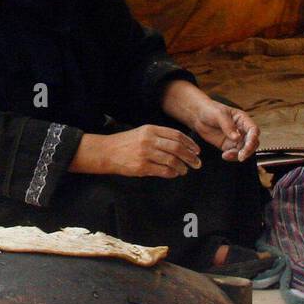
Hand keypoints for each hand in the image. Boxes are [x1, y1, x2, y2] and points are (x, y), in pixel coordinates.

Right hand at [71, 125, 201, 178]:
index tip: (197, 150)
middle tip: (197, 162)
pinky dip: (171, 173)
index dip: (190, 143)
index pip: (176, 135)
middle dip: (190, 156)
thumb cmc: (126, 142)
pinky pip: (162, 171)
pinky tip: (174, 174)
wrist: (106, 152)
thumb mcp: (143, 132)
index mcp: (150, 129)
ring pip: (171, 160)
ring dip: (182, 167)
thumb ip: (160, 136)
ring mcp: (145, 154)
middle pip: (176, 148)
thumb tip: (181, 145)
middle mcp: (149, 140)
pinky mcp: (141, 167)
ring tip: (185, 170)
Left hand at [161, 82, 258, 161]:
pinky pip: (234, 154)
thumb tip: (237, 138)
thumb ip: (228, 126)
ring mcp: (236, 139)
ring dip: (238, 155)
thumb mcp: (219, 115)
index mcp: (243, 119)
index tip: (248, 146)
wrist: (198, 116)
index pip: (253, 130)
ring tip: (226, 155)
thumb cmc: (210, 110)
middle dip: (248, 150)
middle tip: (240, 157)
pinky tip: (224, 156)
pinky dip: (231, 157)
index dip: (253, 138)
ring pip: (244, 150)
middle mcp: (242, 130)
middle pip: (252, 142)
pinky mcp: (228, 146)